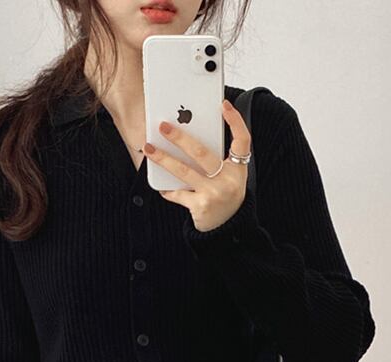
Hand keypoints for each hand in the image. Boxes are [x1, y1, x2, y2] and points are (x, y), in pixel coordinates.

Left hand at [143, 98, 251, 232]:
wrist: (228, 226)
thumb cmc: (225, 195)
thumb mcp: (230, 175)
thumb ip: (217, 158)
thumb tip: (189, 136)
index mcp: (238, 169)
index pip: (242, 140)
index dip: (236, 121)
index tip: (224, 105)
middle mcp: (228, 180)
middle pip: (202, 153)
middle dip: (180, 138)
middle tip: (164, 126)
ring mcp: (213, 194)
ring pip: (184, 171)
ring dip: (163, 158)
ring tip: (149, 148)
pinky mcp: (200, 206)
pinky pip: (178, 193)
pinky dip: (168, 188)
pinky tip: (160, 184)